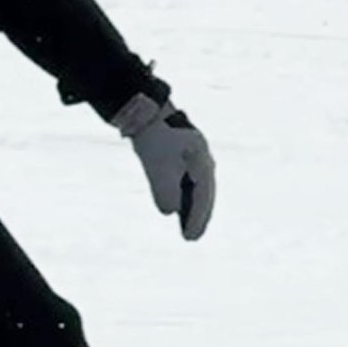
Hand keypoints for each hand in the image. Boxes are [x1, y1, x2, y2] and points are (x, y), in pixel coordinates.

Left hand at [112, 93, 214, 240]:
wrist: (144, 109)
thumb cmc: (154, 137)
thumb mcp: (157, 167)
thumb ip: (165, 191)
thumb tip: (169, 212)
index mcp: (201, 160)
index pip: (202, 196)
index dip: (197, 218)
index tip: (190, 237)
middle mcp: (201, 158)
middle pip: (203, 193)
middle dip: (199, 215)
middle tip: (192, 237)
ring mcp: (192, 154)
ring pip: (195, 187)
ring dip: (191, 206)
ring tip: (186, 226)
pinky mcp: (180, 152)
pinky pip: (186, 180)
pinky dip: (183, 194)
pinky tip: (176, 205)